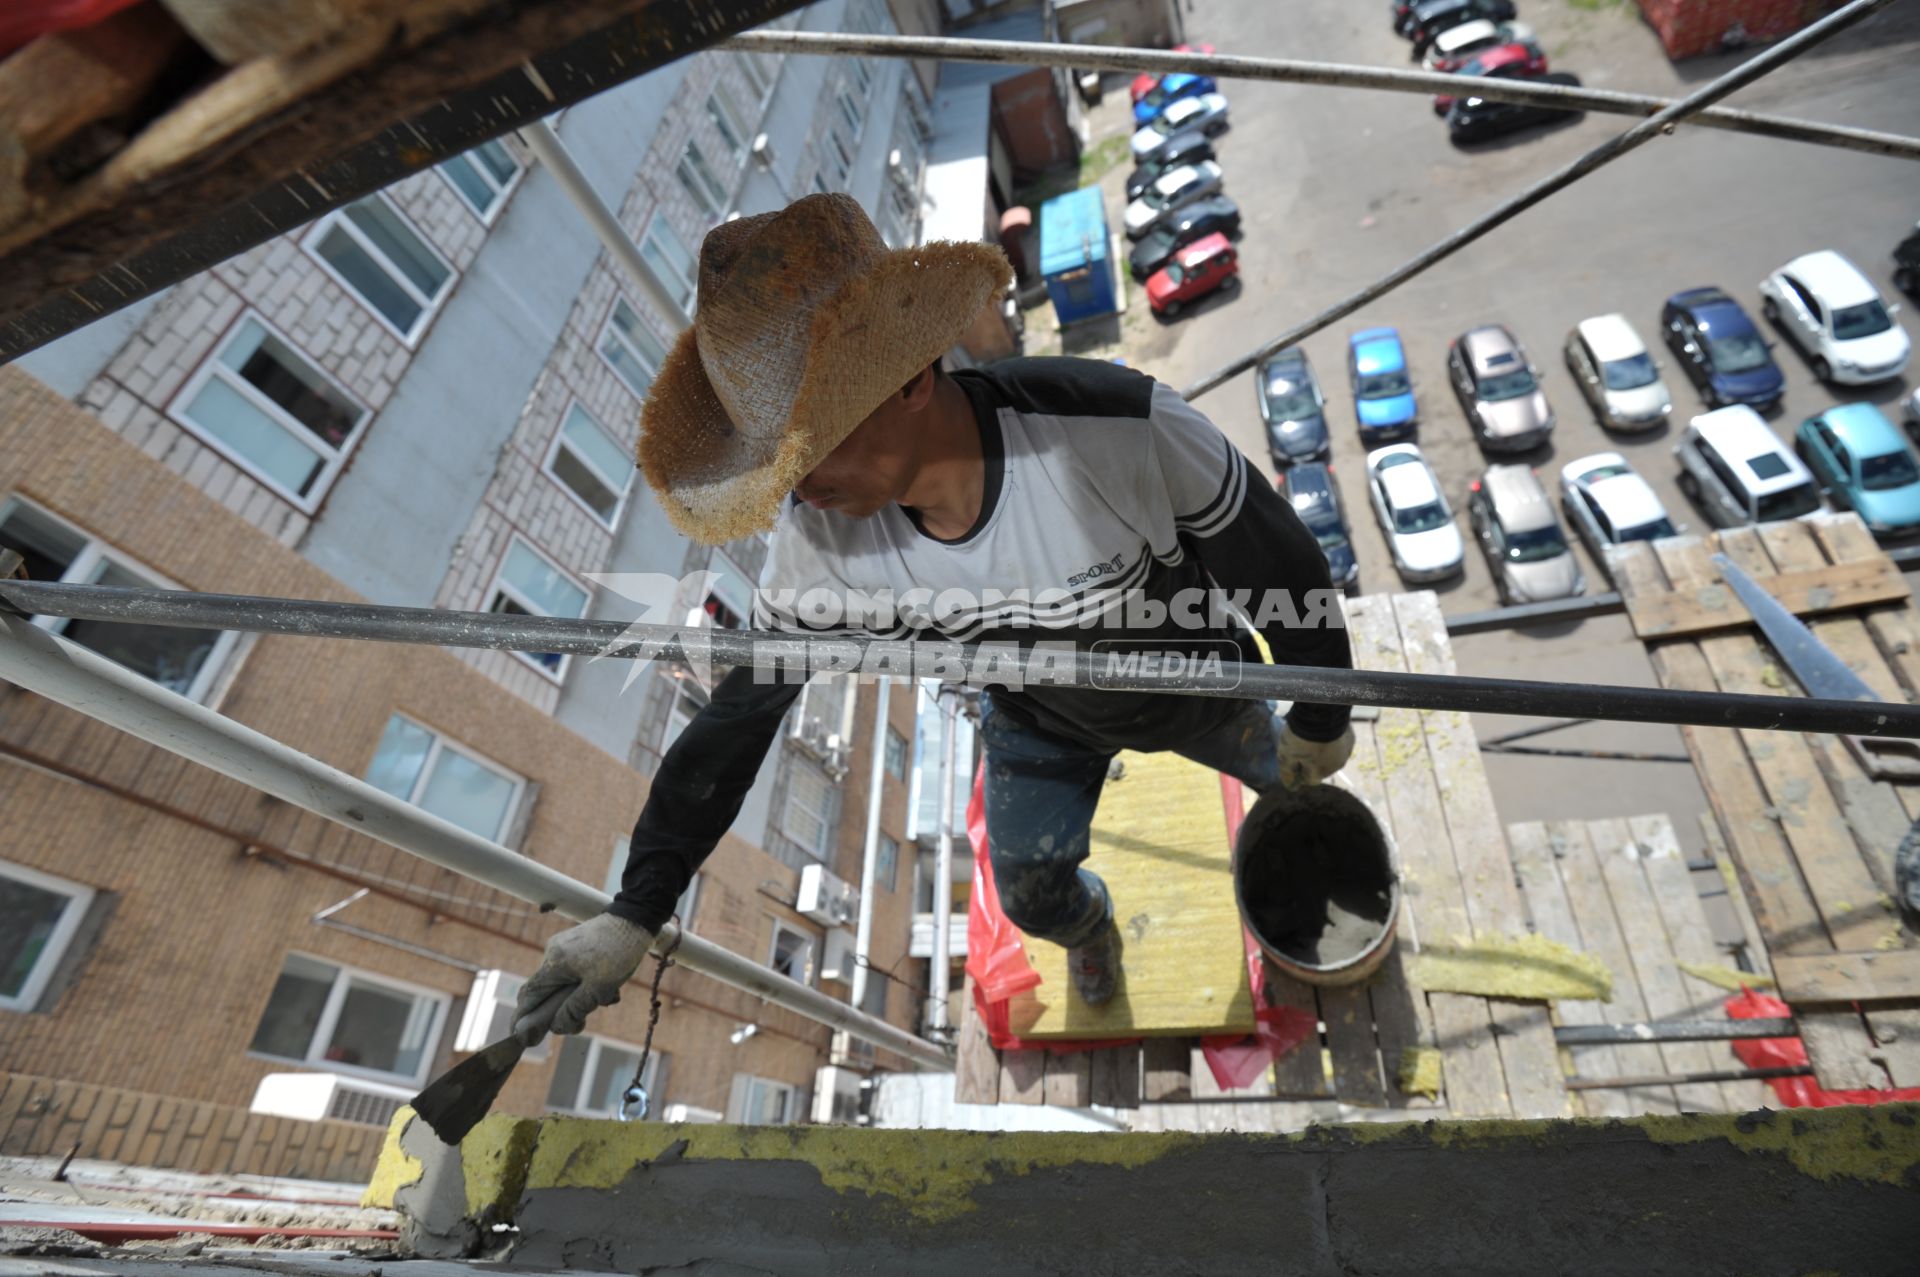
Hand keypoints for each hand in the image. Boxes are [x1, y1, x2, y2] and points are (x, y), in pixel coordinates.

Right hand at [511, 914, 654, 1043]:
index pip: (528, 996)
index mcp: (553, 964)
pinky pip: (574, 971)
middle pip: (548, 993)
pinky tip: (610, 985)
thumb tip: (556, 1027)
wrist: (637, 919)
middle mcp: (553, 953)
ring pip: (564, 983)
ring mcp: (564, 947)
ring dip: (583, 997)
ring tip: (608, 997)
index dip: (523, 1018)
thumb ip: (574, 1010)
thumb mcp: (599, 989)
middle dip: (565, 1010)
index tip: (522, 1037)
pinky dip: (588, 983)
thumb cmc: (619, 953)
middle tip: (582, 1021)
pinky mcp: (576, 944)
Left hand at [1276, 723, 1355, 788]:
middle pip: (1321, 768)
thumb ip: (1287, 771)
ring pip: (1332, 756)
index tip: (1292, 760)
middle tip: (1300, 744)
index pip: (1309, 780)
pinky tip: (1324, 729)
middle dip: (1311, 760)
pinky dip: (1332, 740)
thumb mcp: (1286, 755)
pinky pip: (1339, 744)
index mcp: (1321, 772)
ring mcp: (1346, 752)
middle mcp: (1336, 766)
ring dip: (1323, 750)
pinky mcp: (1351, 739)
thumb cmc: (1300, 736)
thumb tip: (1289, 785)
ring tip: (1312, 735)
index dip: (1299, 771)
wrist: (1321, 711)